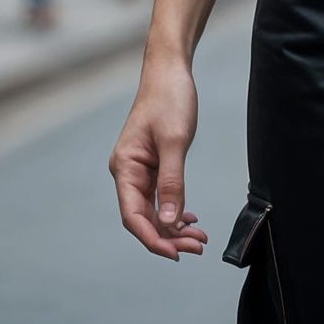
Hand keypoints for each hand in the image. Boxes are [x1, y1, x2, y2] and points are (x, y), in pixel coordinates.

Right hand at [109, 55, 208, 259]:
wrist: (170, 70)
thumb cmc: (170, 98)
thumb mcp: (174, 140)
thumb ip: (172, 181)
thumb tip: (170, 220)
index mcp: (125, 167)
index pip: (133, 216)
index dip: (153, 238)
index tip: (176, 253)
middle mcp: (127, 172)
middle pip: (144, 217)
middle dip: (169, 236)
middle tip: (198, 246)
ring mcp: (138, 169)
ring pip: (153, 209)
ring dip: (173, 226)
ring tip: (199, 238)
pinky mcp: (151, 164)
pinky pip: (159, 196)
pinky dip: (174, 209)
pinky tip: (189, 218)